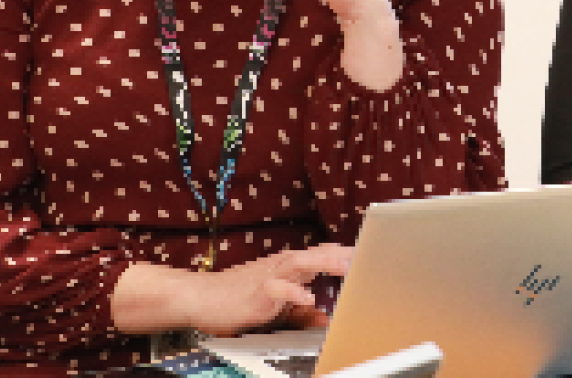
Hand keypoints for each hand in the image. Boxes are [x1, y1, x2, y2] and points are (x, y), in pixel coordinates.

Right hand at [113, 243, 352, 336]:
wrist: (201, 299)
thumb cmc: (239, 301)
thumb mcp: (277, 309)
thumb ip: (302, 313)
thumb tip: (326, 318)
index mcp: (289, 269)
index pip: (321, 255)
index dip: (344, 253)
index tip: (370, 254)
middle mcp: (282, 267)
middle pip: (317, 253)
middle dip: (341, 254)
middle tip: (366, 255)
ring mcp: (269, 275)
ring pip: (300, 262)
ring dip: (324, 262)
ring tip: (346, 266)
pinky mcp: (256, 290)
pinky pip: (278, 288)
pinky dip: (294, 291)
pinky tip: (309, 297)